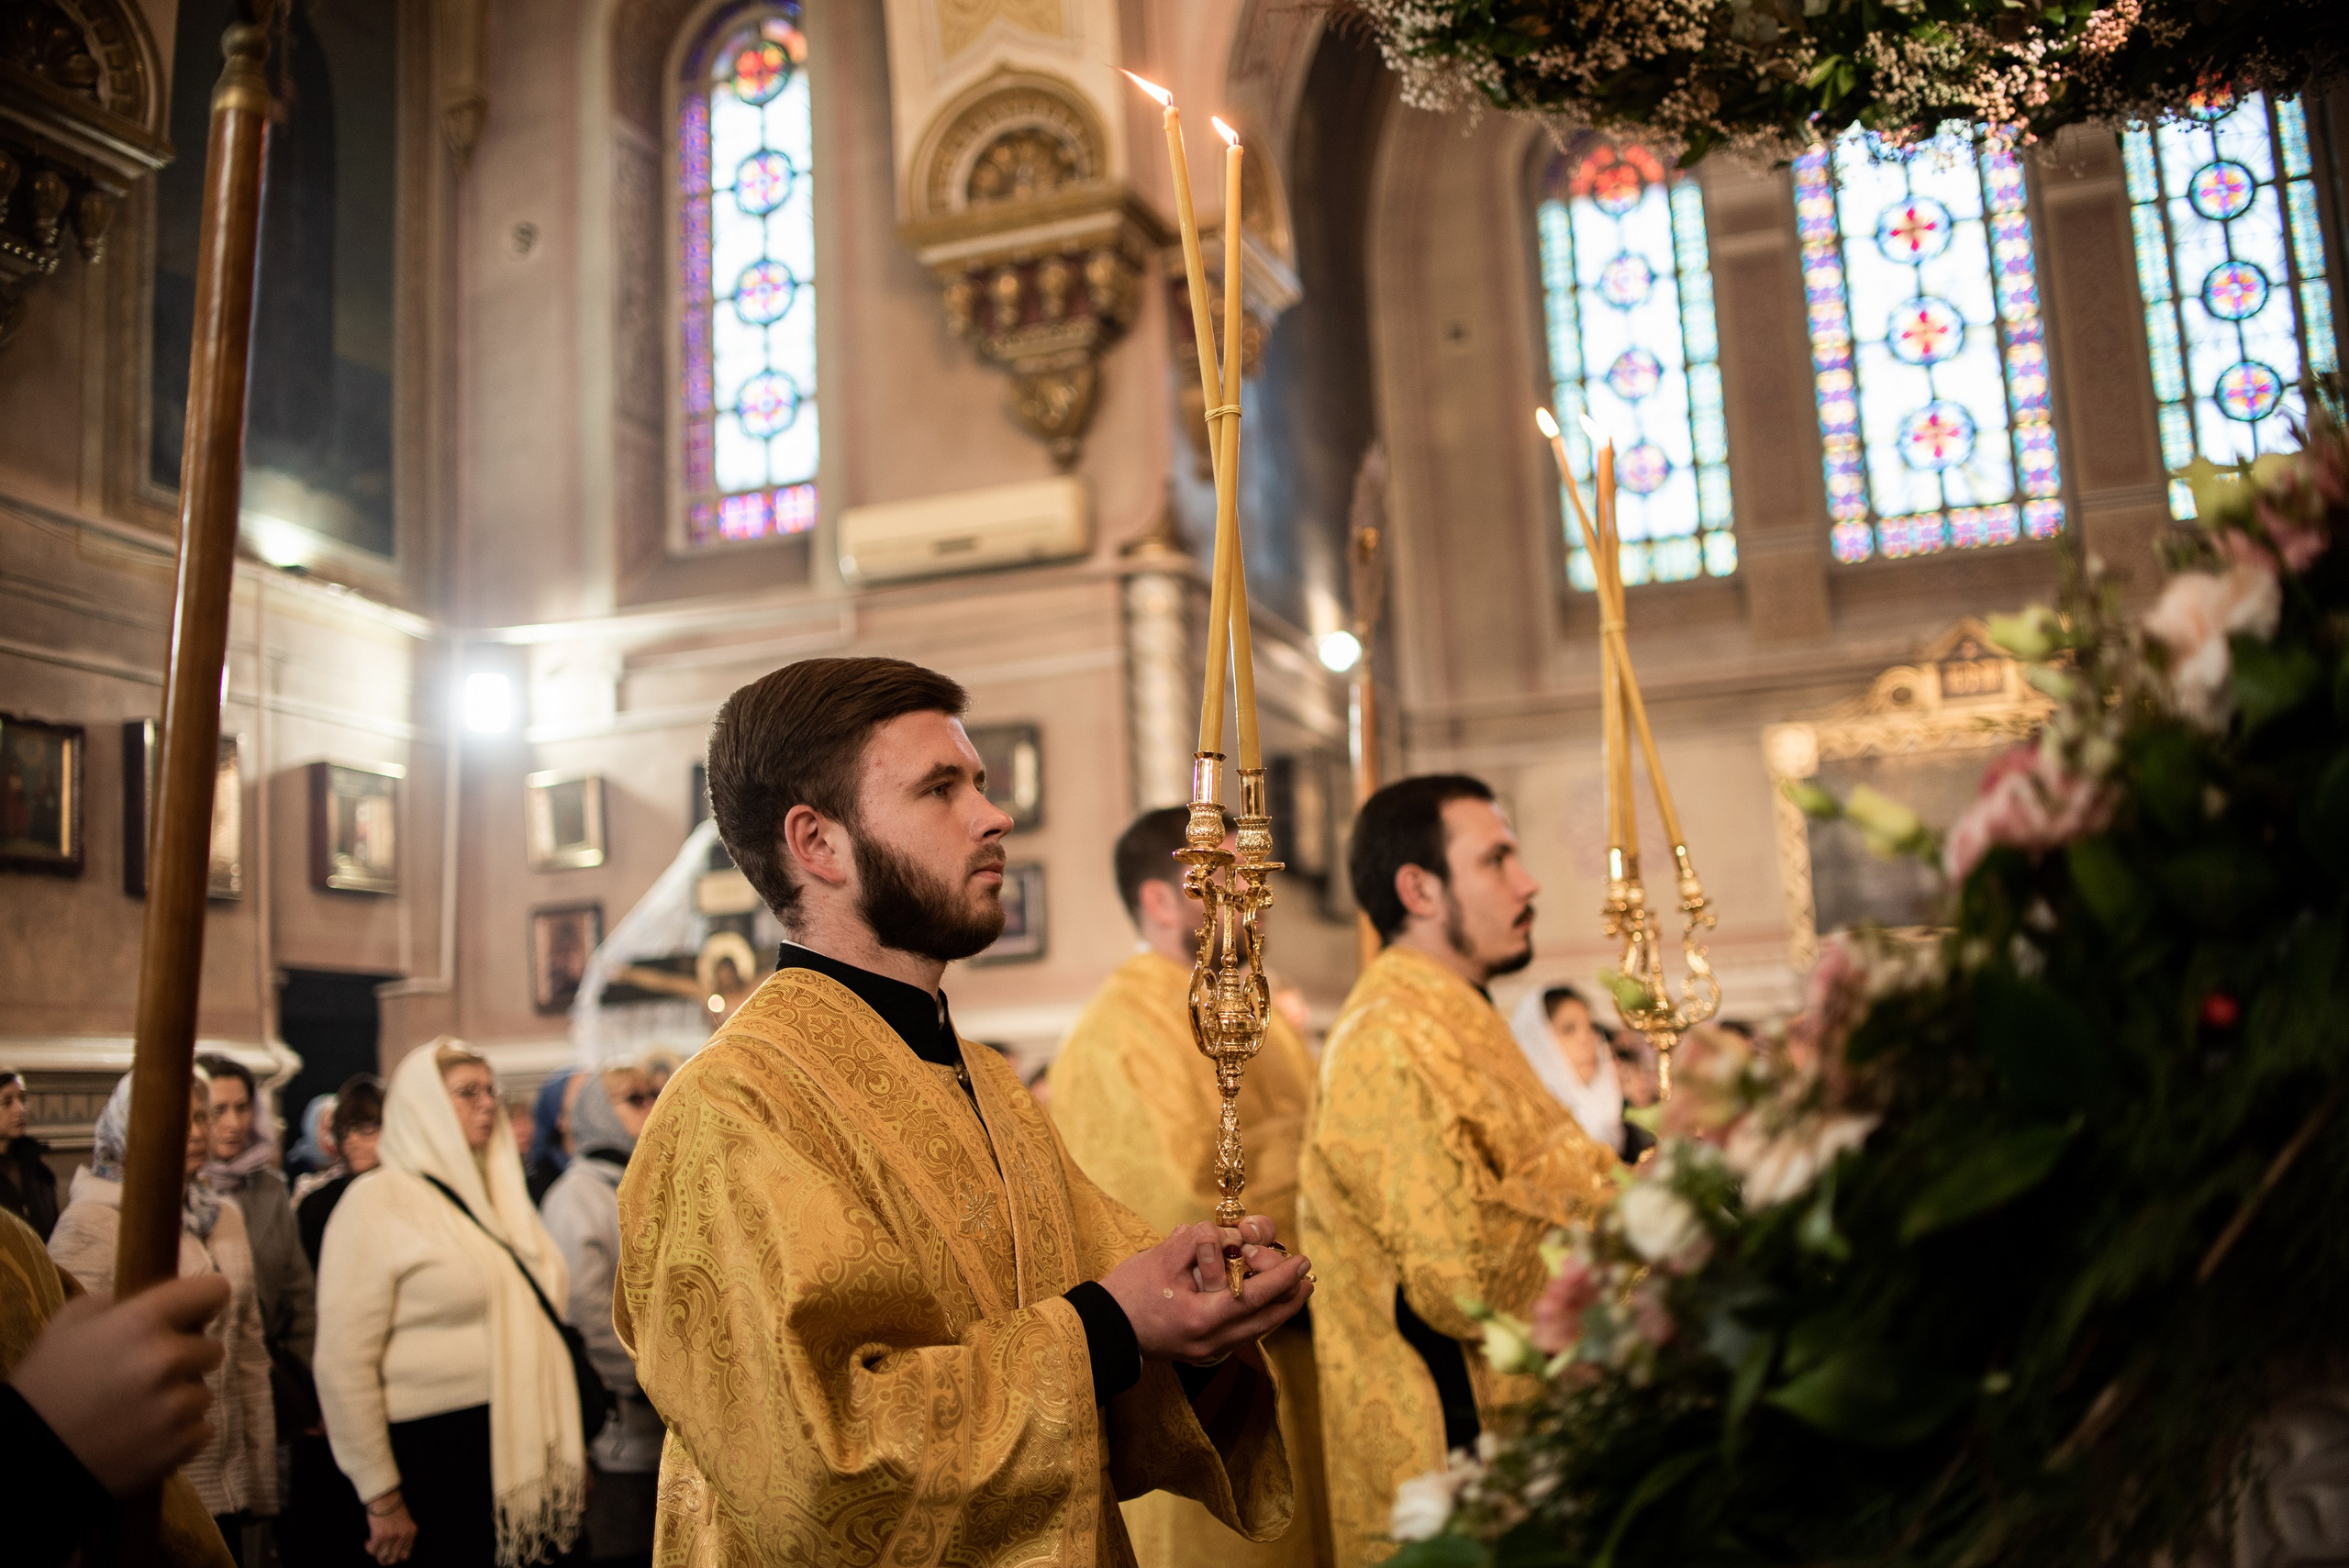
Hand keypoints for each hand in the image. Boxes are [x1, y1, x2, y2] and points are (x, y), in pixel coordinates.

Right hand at [8, 1274, 228, 1495]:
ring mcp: (175, 1406)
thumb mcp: (71, 1323)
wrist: (28, 1456)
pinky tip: (143, 1433)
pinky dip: (179, 1433)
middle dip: (186, 1358)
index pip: (214, 1291)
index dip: (205, 1301)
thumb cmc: (46, 1383)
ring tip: (137, 1408)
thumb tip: (165, 1301)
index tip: (197, 1312)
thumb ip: (122, 1302)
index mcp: (142, 1320)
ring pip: (203, 1392)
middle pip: (212, 1348)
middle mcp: (165, 1359)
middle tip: (148, 1372)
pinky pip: (201, 1429)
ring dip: (180, 1398)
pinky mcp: (179, 1444)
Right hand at [365, 1492, 416, 1563]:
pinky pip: (373, 1550)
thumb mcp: (405, 1520)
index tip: (391, 1553)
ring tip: (374, 1548)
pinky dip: (369, 1548)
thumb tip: (394, 1548)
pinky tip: (368, 1541)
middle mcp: (403, 1536)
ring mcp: (392, 1537)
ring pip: (383, 1558)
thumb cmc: (393, 1505)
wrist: (385, 1495)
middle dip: (386, 1558)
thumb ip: (402, 1534)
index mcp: (412, 1532)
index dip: (397, 1556)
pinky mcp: (379, 1536)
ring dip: (377, 1555)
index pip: (406, 1555)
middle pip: (394, 1559)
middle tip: (381, 1553)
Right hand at [1098, 1216, 1312, 1364]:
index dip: (1283, 1278)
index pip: (1256, 1297)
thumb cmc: (1129, 1289)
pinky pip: (1240, 1333)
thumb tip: (1239, 1235)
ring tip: (1294, 1287)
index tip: (1304, 1262)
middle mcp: (1212, 1343)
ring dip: (1276, 1306)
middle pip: (1265, 1320)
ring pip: (1256, 1330)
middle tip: (1306, 1276)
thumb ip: (1206, 1241)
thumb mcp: (1166, 1254)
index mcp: (1203, 1319)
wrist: (1102, 1329)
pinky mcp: (1201, 1353)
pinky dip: (1256, 1315)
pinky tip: (1262, 1300)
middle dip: (1289, 1297)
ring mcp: (1207, 1353)